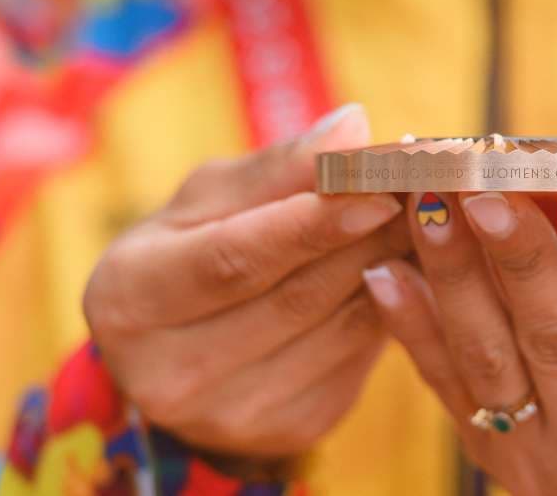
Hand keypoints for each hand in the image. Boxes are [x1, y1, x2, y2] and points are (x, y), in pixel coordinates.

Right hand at [84, 104, 409, 458]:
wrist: (183, 347)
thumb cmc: (192, 250)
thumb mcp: (212, 199)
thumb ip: (282, 166)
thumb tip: (353, 126)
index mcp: (128, 299)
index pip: (233, 258)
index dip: (310, 221)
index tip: (380, 182)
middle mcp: (170, 372)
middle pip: (296, 296)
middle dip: (370, 233)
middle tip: (427, 182)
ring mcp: (231, 413)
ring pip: (340, 329)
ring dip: (394, 265)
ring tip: (427, 213)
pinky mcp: (290, 430)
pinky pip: (358, 358)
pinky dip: (393, 306)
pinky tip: (409, 267)